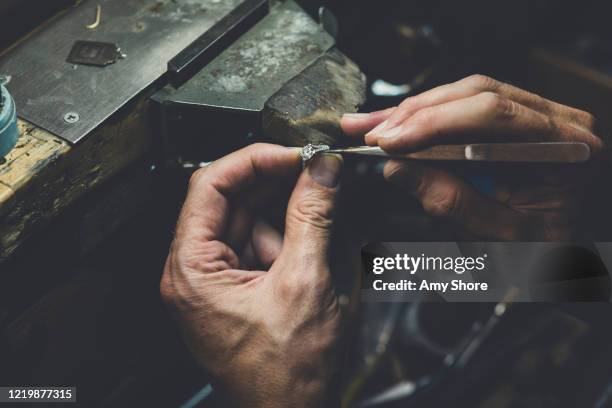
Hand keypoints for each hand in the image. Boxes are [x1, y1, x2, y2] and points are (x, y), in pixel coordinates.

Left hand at [161, 144, 343, 406]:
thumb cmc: (285, 374)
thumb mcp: (306, 283)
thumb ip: (313, 217)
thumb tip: (322, 171)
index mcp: (193, 269)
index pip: (210, 186)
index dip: (254, 160)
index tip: (293, 153)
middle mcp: (195, 271)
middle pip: (229, 200)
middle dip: (274, 182)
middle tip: (315, 171)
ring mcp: (216, 279)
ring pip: (248, 219)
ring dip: (285, 210)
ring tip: (319, 210)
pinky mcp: (238, 287)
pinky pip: (259, 244)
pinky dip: (286, 235)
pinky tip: (309, 241)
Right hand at [342, 75, 603, 239]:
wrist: (561, 257)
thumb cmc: (545, 253)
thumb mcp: (504, 237)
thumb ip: (454, 202)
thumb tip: (398, 169)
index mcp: (568, 148)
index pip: (495, 116)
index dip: (435, 124)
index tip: (391, 142)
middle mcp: (554, 122)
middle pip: (475, 96)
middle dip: (416, 116)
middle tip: (372, 136)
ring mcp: (532, 117)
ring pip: (460, 97)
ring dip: (409, 115)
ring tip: (366, 128)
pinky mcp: (507, 124)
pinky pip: (458, 111)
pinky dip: (420, 122)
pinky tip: (388, 126)